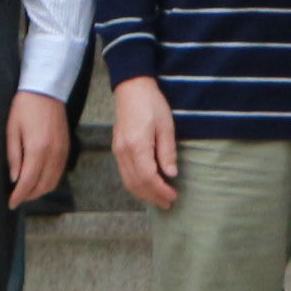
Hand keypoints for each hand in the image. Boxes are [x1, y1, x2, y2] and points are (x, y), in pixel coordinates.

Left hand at [5, 88, 74, 209]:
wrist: (46, 90)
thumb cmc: (25, 107)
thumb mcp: (12, 130)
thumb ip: (13, 156)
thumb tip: (14, 178)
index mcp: (37, 149)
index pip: (28, 181)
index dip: (19, 196)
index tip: (11, 204)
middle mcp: (53, 153)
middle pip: (42, 186)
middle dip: (29, 196)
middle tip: (16, 198)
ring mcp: (62, 151)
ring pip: (53, 181)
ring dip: (40, 191)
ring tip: (26, 191)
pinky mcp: (66, 148)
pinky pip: (59, 172)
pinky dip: (49, 181)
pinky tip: (39, 179)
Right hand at [110, 77, 183, 211]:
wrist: (131, 87)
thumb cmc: (151, 103)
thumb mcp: (166, 125)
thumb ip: (167, 151)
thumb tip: (171, 173)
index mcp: (137, 146)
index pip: (148, 178)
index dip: (161, 190)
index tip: (173, 196)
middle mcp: (123, 152)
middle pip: (136, 184)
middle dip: (153, 197)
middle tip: (168, 204)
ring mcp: (117, 151)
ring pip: (128, 181)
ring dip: (143, 194)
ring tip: (158, 199)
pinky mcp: (117, 149)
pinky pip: (124, 174)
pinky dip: (135, 185)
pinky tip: (146, 187)